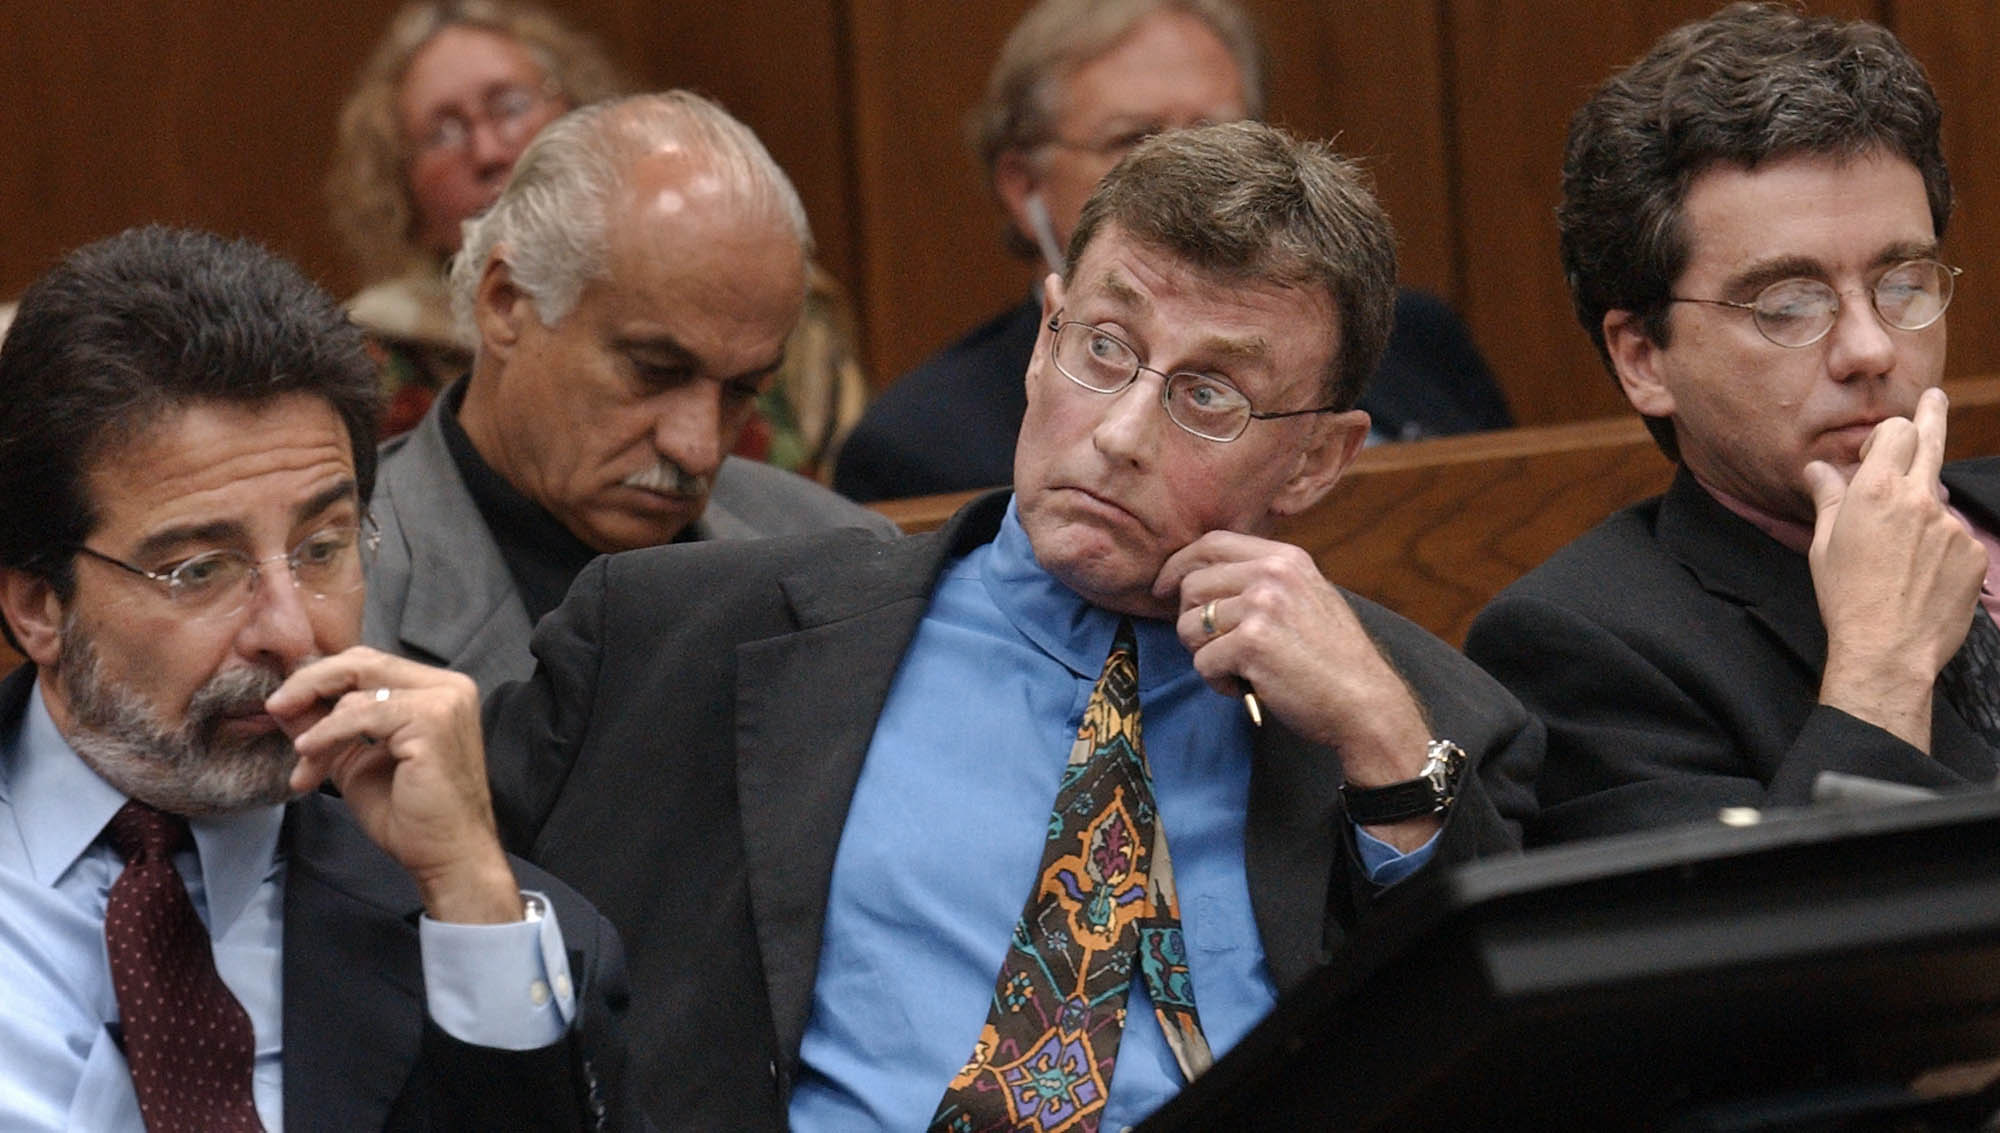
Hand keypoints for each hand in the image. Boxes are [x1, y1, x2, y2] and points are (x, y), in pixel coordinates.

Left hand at [266, 646, 522, 923]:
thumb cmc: (411, 816)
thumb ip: (328, 728)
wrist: (447, 856)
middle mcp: (448, 686)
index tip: (283, 703)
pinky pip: (362, 713)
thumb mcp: (356, 761)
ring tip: (303, 763)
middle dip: (311, 684)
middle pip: (363, 662)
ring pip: (357, 690)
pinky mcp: (433, 719)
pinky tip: (309, 755)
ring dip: (318, 726)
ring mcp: (444, 700)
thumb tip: (283, 704)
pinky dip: (328, 733)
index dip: (322, 678)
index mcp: (437, 690)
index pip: (369, 664)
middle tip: (275, 707)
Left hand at [1155, 531, 1438, 847]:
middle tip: (1219, 650)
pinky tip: (1248, 686)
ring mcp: (1261, 605)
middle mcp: (1272, 572)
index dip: (1179, 565)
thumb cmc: (1331, 660)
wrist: (1365, 702)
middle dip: (1191, 623)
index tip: (1163, 589)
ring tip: (1241, 670)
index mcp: (1285, 558)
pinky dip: (1218, 681)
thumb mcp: (1306, 598)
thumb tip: (1196, 579)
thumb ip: (1262, 581)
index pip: (1211, 543)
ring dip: (1206, 655)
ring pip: (1189, 626)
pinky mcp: (1251, 643)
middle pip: (1192, 586)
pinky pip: (1202, 661)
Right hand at [1807, 386, 1985, 751]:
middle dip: (1932, 416)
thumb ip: (1829, 498)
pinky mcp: (1974, 553)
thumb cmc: (1845, 597)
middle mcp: (1919, 498)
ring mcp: (1953, 525)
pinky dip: (1941, 551)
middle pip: (1931, 442)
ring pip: (1938, 505)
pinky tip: (1921, 579)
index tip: (1878, 449)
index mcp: (1876, 490)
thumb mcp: (1825, 544)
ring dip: (1922, 517)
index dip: (1887, 435)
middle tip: (1934, 398)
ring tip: (1900, 563)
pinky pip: (1956, 540)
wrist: (1888, 648)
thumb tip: (1817, 470)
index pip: (1896, 432)